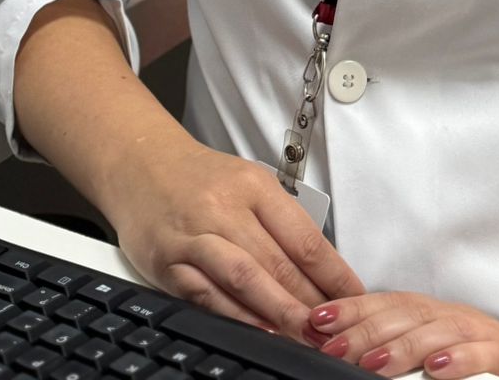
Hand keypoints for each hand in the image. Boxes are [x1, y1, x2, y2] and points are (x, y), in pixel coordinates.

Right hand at [104, 131, 364, 341]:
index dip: (333, 274)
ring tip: (306, 335)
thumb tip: (322, 271)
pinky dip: (235, 315)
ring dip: (279, 312)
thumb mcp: (248, 184)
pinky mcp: (169, 261)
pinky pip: (207, 294)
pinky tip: (257, 330)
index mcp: (255, 185)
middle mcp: (226, 208)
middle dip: (312, 301)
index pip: (304, 237)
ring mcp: (196, 235)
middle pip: (278, 261)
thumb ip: (280, 222)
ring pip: (246, 277)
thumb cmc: (202, 178)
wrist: (143, 163)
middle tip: (337, 328)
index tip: (355, 298)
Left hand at [307, 292, 498, 379]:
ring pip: (439, 332)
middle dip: (365, 329)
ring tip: (373, 362)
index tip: (316, 320)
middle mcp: (453, 318)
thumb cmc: (481, 364)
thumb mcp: (434, 352)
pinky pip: (484, 355)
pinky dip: (460, 360)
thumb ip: (396, 349)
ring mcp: (481, 335)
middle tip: (332, 344)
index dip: (351, 309)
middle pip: (405, 315)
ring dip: (404, 346)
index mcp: (431, 315)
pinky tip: (438, 370)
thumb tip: (341, 348)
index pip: (386, 304)